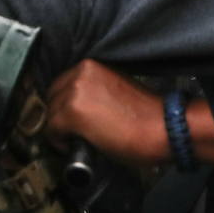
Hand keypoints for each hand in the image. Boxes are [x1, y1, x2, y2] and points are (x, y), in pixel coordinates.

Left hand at [45, 60, 166, 165]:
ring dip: (59, 129)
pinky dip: (58, 142)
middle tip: (71, 133)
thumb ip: (94, 91)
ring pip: (51, 114)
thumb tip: (80, 106)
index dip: (64, 104)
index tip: (70, 119)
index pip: (62, 84)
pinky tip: (73, 147)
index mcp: (91, 66)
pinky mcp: (72, 113)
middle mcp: (80, 74)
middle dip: (59, 115)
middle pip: (53, 97)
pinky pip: (52, 130)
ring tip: (75, 141)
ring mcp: (75, 92)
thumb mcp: (114, 89)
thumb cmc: (146, 115)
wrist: (162, 128)